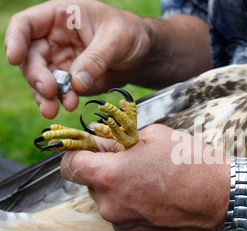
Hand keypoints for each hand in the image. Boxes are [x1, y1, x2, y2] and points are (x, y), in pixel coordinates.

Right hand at [5, 0, 150, 117]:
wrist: (143, 53)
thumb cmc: (130, 33)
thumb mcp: (116, 39)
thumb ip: (96, 59)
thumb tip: (77, 83)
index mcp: (59, 17)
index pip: (26, 25)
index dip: (15, 40)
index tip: (14, 58)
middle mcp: (53, 39)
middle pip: (30, 57)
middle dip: (36, 77)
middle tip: (49, 91)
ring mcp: (60, 62)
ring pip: (41, 79)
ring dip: (45, 95)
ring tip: (54, 108)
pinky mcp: (71, 81)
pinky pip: (58, 93)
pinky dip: (59, 101)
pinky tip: (67, 106)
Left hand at [59, 124, 228, 230]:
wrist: (223, 198)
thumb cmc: (192, 164)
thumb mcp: (155, 135)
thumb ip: (120, 139)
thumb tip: (103, 142)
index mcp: (109, 175)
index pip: (70, 165)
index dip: (78, 154)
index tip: (90, 151)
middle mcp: (110, 204)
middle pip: (91, 184)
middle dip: (105, 171)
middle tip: (133, 163)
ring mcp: (124, 224)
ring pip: (109, 202)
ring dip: (121, 190)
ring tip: (151, 182)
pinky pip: (125, 218)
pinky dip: (134, 207)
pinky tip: (158, 199)